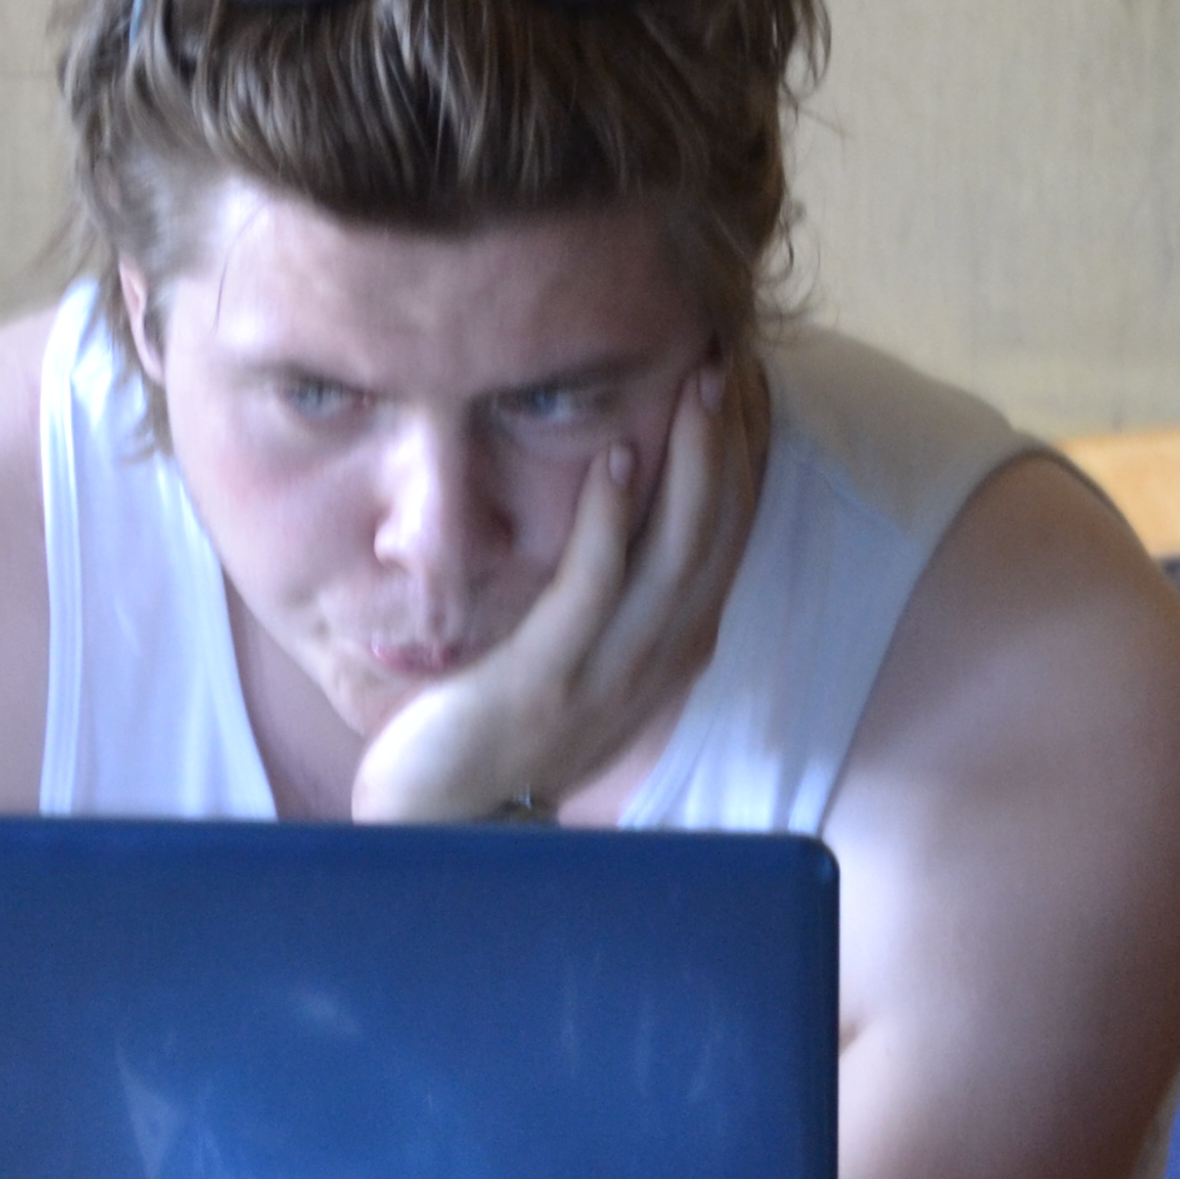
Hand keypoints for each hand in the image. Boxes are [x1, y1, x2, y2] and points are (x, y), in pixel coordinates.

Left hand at [348, 359, 761, 821]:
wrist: (444, 820)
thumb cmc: (503, 725)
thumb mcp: (577, 655)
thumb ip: (608, 594)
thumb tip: (622, 506)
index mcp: (670, 648)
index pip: (724, 539)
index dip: (736, 459)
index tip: (734, 381)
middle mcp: (658, 659)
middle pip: (714, 535)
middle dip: (723, 443)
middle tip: (723, 358)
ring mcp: (608, 673)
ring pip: (672, 553)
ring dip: (687, 462)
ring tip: (694, 386)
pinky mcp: (549, 678)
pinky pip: (593, 588)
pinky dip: (612, 521)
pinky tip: (616, 458)